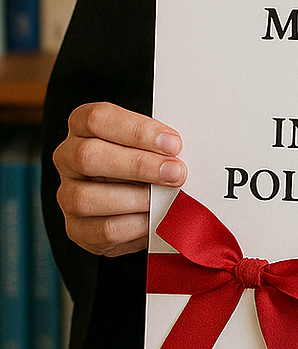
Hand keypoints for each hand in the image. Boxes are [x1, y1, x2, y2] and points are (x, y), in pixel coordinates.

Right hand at [53, 102, 186, 257]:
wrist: (133, 202)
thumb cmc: (143, 160)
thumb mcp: (148, 143)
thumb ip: (158, 142)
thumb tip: (180, 151)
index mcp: (82, 125)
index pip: (98, 119)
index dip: (137, 130)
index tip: (173, 143)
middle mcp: (67, 157)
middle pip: (89, 156)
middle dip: (138, 165)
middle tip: (176, 172)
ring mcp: (66, 194)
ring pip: (88, 197)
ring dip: (137, 198)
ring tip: (168, 198)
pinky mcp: (76, 229)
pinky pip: (102, 230)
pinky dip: (135, 225)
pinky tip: (156, 219)